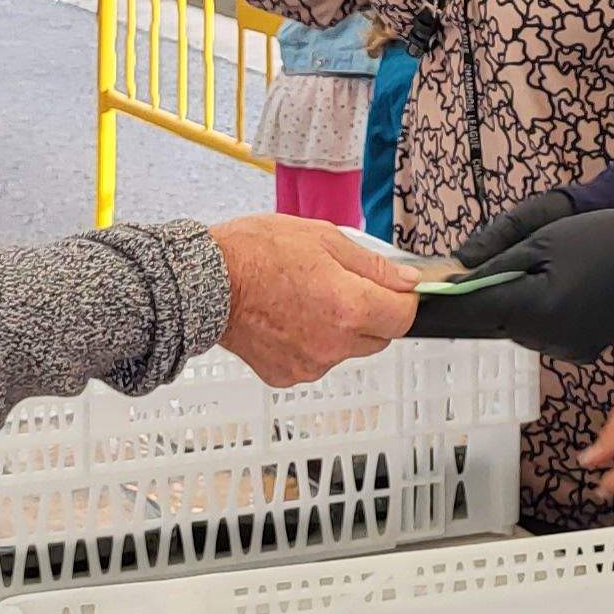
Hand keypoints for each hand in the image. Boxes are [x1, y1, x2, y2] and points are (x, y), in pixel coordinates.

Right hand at [205, 214, 416, 386]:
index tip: (392, 289)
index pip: (404, 317)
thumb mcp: (324, 238)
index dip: (402, 299)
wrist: (205, 282)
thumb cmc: (256, 252)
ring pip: (347, 350)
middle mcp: (334, 344)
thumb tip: (408, 282)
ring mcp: (310, 365)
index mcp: (349, 307)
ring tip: (304, 300)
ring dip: (339, 330)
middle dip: (370, 314)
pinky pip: (316, 361)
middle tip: (338, 286)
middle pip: (379, 337)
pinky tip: (287, 318)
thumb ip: (372, 265)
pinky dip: (310, 343)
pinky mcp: (288, 376)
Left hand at [407, 207, 613, 360]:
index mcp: (534, 310)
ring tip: (528, 270)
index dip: (433, 309)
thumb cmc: (608, 240)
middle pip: (488, 322)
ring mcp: (563, 350)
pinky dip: (532, 310)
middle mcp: (544, 340)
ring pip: (513, 325)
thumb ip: (494, 263)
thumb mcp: (545, 240)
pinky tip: (554, 286)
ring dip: (504, 303)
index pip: (467, 314)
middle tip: (449, 279)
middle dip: (471, 300)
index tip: (401, 306)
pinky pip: (539, 330)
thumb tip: (451, 278)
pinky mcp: (578, 351)